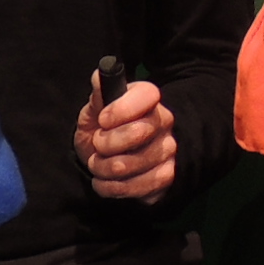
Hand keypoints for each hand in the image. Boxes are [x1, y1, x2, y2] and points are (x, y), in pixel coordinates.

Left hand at [76, 72, 176, 202]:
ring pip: (133, 165)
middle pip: (137, 133)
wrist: (110, 161)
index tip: (103, 119)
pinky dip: (112, 188)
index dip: (120, 109)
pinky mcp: (167, 179)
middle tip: (98, 145)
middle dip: (105, 143)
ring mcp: (169, 152)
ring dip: (104, 168)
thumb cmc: (101, 130)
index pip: (147, 96)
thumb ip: (98, 96)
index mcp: (148, 100)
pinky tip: (106, 181)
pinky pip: (138, 188)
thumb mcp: (94, 110)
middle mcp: (165, 123)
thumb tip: (100, 76)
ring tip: (98, 164)